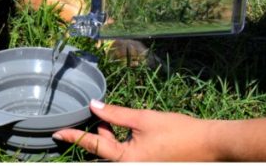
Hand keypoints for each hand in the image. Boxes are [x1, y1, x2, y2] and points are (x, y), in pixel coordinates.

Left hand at [53, 100, 265, 161]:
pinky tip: (124, 127)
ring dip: (109, 137)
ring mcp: (139, 165)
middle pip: (103, 151)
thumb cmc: (178, 131)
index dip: (74, 138)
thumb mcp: (144, 119)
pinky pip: (127, 154)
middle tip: (86, 119)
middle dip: (95, 135)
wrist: (208, 143)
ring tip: (106, 120)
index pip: (93, 147)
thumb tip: (94, 106)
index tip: (57, 133)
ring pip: (114, 152)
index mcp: (126, 159)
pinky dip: (122, 141)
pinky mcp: (147, 163)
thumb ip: (117, 114)